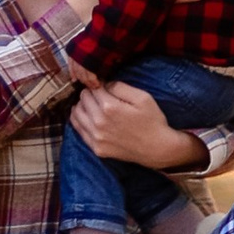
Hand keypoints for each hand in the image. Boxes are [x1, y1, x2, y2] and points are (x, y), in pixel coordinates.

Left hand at [72, 76, 204, 174]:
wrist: (158, 149)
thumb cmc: (153, 120)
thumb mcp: (142, 97)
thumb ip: (120, 86)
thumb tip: (103, 83)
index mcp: (110, 107)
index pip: (92, 88)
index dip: (99, 84)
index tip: (104, 85)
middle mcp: (99, 123)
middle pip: (83, 99)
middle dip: (90, 93)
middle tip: (99, 94)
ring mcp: (96, 138)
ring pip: (76, 114)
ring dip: (82, 106)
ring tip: (92, 105)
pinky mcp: (97, 149)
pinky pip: (78, 130)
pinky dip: (80, 120)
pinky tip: (88, 117)